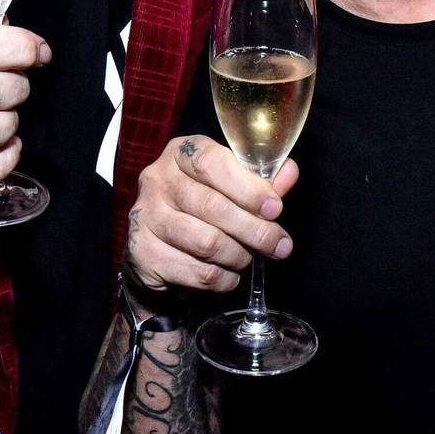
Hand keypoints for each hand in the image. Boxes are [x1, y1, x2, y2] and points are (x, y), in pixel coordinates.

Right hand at [126, 135, 295, 294]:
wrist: (157, 252)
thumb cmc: (200, 211)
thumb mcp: (230, 188)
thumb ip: (259, 181)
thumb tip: (289, 171)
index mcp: (179, 155)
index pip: (212, 163)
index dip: (248, 187)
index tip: (275, 208)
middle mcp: (157, 181)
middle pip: (212, 206)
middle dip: (255, 230)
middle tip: (279, 244)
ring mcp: (145, 217)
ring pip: (207, 242)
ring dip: (239, 255)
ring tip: (247, 257)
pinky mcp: (144, 253)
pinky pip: (198, 272)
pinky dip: (223, 278)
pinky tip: (228, 273)